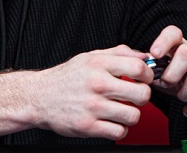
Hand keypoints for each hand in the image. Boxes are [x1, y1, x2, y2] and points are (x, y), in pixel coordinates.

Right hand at [32, 45, 154, 139]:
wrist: (39, 96)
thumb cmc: (67, 77)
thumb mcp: (90, 57)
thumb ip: (119, 54)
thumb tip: (145, 57)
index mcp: (98, 64)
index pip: (139, 68)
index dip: (148, 75)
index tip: (144, 79)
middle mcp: (96, 84)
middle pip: (142, 94)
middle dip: (143, 97)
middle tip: (134, 96)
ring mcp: (92, 107)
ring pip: (133, 116)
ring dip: (131, 115)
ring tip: (121, 110)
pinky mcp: (87, 126)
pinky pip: (119, 132)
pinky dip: (119, 129)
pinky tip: (111, 121)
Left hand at [147, 25, 186, 117]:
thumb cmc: (176, 76)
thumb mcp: (160, 69)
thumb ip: (145, 65)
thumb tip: (127, 61)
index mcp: (178, 44)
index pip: (173, 33)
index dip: (163, 42)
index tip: (154, 54)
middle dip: (173, 75)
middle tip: (167, 84)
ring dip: (183, 95)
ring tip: (180, 97)